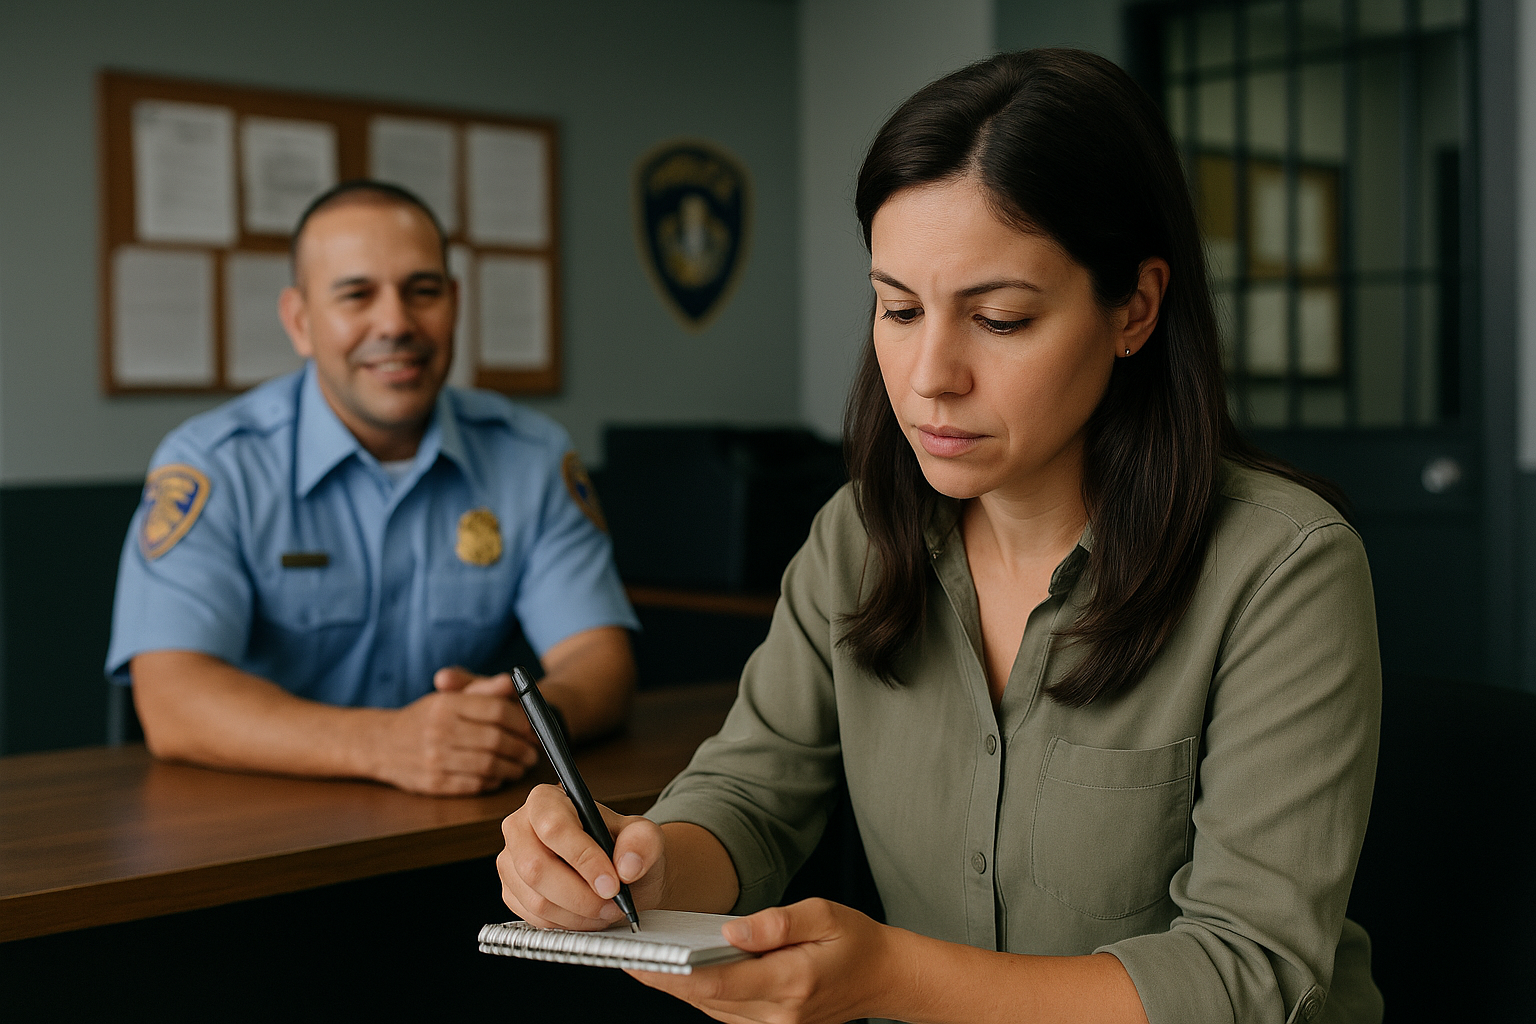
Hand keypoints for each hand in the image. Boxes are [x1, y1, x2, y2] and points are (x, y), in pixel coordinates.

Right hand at [368, 668, 539, 794]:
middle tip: (532, 752)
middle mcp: (440, 730)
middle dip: (522, 748)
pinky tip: (498, 777)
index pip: (497, 711)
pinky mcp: (434, 784)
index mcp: (447, 704)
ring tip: (520, 766)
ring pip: (489, 766)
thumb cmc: (424, 718)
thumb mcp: (449, 697)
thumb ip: (483, 689)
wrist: (380, 744)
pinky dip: (493, 782)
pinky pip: (475, 785)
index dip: (521, 721)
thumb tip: (512, 682)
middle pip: (497, 740)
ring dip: (513, 768)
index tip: (530, 728)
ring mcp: (436, 759)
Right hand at [498, 782, 666, 928]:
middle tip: (613, 903)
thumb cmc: (624, 848)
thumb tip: (627, 866)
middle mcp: (520, 828)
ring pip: (537, 900)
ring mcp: (511, 862)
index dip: (583, 858)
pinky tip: (588, 915)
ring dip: (578, 914)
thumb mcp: (645, 836)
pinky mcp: (511, 893)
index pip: (554, 828)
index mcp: (546, 800)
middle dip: (580, 895)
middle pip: (536, 868)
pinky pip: (534, 919)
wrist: (619, 874)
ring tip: (607, 909)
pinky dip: (567, 924)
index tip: (611, 883)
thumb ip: (642, 842)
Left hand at [626, 898, 894, 1023]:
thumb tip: (730, 931)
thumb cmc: (855, 940)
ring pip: (711, 1008)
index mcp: (791, 982)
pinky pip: (724, 1012)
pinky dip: (699, 993)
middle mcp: (778, 1015)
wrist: (885, 979)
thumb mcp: (824, 913)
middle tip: (625, 954)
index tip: (639, 958)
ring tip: (641, 959)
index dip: (673, 974)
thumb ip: (776, 923)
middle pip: (706, 999)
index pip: (718, 983)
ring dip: (676, 987)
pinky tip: (679, 971)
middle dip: (663, 978)